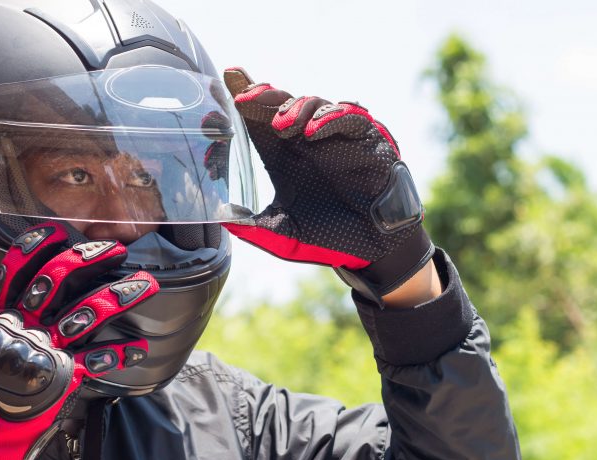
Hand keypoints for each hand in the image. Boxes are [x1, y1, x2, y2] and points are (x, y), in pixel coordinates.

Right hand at [0, 222, 158, 459]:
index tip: (63, 229)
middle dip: (89, 258)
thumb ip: (6, 312)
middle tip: (117, 249)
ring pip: (86, 314)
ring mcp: (44, 348)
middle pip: (56, 279)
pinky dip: (119, 354)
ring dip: (119, 297)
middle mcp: (24, 325)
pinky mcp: (61, 376)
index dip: (38, 245)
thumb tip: (28, 285)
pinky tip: (139, 348)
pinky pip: (96, 361)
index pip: (16, 268)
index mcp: (4, 314)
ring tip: (147, 285)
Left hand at [222, 68, 433, 298]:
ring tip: (281, 124)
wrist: (373, 247)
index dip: (246, 96)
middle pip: (284, 104)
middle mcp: (308, 141)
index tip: (229, 75)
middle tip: (245, 99)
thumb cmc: (329, 236)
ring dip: (295, 108)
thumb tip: (223, 222)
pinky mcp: (367, 139)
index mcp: (284, 157)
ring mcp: (337, 137)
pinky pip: (350, 118)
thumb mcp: (285, 234)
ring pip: (315, 105)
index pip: (261, 120)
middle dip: (264, 96)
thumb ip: (256, 229)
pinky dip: (331, 119)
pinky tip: (312, 131)